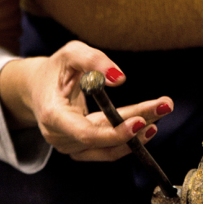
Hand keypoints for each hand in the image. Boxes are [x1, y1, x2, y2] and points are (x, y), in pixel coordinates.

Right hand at [0, 40, 172, 161]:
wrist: (38, 88)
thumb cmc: (56, 69)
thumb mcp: (71, 53)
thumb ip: (94, 60)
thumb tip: (119, 78)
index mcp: (53, 116)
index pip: (86, 133)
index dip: (115, 132)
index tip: (142, 120)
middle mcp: (59, 137)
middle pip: (103, 139)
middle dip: (136, 124)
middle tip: (164, 106)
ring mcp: (69, 147)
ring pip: (109, 147)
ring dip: (137, 132)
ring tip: (161, 111)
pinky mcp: (80, 149)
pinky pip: (107, 149)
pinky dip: (128, 138)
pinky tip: (148, 124)